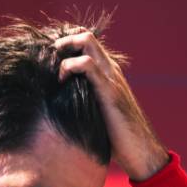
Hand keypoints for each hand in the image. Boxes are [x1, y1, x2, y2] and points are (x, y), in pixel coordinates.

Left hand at [53, 31, 169, 180]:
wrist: (141, 152)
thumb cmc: (117, 139)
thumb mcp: (95, 114)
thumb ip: (81, 102)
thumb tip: (54, 107)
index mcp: (107, 73)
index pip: (85, 42)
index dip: (63, 43)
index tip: (46, 57)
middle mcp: (110, 69)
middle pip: (84, 34)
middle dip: (60, 41)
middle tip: (46, 59)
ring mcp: (111, 77)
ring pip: (86, 40)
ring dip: (64, 47)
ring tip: (53, 67)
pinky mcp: (109, 90)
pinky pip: (88, 64)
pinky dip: (70, 66)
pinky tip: (62, 81)